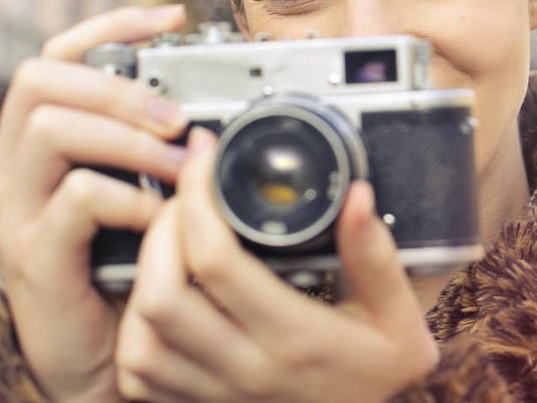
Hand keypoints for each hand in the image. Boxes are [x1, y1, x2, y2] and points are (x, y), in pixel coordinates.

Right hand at [0, 6, 189, 401]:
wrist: (97, 353)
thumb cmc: (124, 266)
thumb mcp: (139, 193)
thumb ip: (155, 148)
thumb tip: (209, 103)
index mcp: (42, 141)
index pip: (57, 55)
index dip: (110, 25)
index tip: (170, 16)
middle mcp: (18, 166)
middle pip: (43, 79)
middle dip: (119, 86)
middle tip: (178, 116)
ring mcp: (20, 209)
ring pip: (53, 130)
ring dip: (130, 139)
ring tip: (181, 165)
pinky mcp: (36, 254)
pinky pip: (75, 198)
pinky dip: (128, 198)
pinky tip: (159, 215)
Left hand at [115, 128, 438, 401]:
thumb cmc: (384, 374)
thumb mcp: (398, 314)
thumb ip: (375, 254)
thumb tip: (355, 195)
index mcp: (295, 337)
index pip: (218, 262)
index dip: (200, 199)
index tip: (207, 157)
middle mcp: (247, 369)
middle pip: (161, 294)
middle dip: (159, 229)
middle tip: (185, 193)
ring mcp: (218, 394)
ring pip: (140, 338)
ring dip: (143, 278)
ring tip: (169, 237)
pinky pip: (140, 373)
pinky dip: (137, 329)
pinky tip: (161, 294)